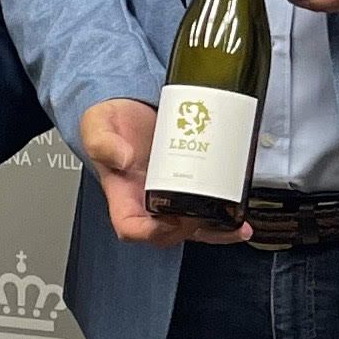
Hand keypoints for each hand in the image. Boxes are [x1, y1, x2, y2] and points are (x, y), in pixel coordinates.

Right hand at [77, 96, 250, 247]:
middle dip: (193, 230)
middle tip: (209, 214)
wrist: (133, 105)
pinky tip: (241, 208)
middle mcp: (148, 201)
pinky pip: (209, 206)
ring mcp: (172, 195)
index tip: (167, 222)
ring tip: (237, 225)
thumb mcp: (97, 124)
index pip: (131, 227)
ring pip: (194, 226)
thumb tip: (123, 157)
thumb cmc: (113, 122)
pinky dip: (226, 213)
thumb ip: (102, 141)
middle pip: (171, 232)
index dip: (149, 232)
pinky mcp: (193, 183)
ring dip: (217, 230)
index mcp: (123, 195)